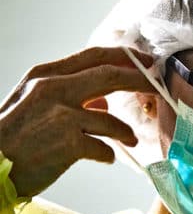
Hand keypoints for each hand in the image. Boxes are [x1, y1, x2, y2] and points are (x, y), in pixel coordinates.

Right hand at [0, 47, 154, 196]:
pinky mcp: (68, 144)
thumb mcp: (32, 103)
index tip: (145, 62)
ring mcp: (62, 116)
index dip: (125, 57)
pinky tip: (106, 158)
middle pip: (110, 76)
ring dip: (126, 131)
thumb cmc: (11, 137)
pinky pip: (103, 148)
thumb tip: (103, 99)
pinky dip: (108, 154)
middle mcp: (54, 89)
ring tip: (130, 139)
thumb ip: (66, 94)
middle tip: (156, 89)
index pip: (94, 56)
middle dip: (139, 81)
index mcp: (45, 75)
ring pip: (111, 119)